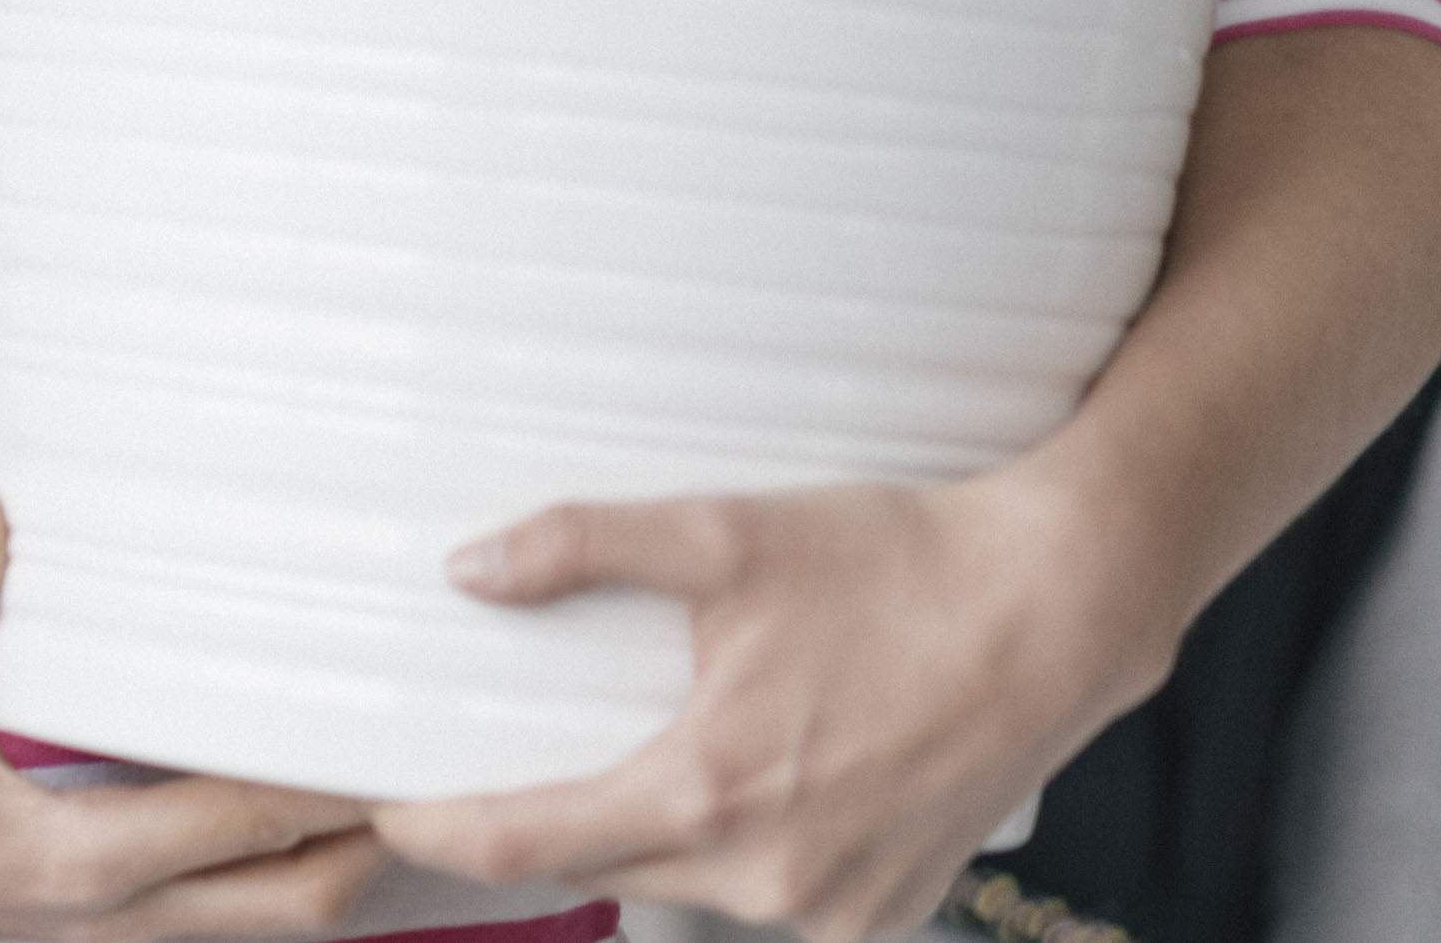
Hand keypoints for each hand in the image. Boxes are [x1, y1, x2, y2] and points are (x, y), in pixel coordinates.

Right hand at [0, 492, 389, 942]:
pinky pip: (231, 904)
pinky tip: (311, 808)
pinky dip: (285, 864)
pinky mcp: (106, 914)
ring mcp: (117, 926)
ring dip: (348, 863)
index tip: (413, 731)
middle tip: (458, 764)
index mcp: (81, 861)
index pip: (247, 821)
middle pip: (301, 902)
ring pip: (276, 918)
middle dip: (387, 845)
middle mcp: (119, 913)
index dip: (338, 782)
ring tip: (417, 787)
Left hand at [372, 476, 1168, 942]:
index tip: (383, 813)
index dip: (441, 833)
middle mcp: (767, 875)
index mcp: (709, 794)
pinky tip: (745, 794)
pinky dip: (738, 858)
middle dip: (541, 833)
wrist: (1058, 613)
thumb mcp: (722, 536)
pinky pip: (773, 899)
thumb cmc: (890, 565)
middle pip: (604, 871)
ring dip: (649, 842)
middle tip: (486, 776)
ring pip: (689, 889)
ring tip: (628, 769)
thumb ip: (578, 547)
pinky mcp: (886, 912)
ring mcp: (833, 908)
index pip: (527, 845)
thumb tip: (463, 569)